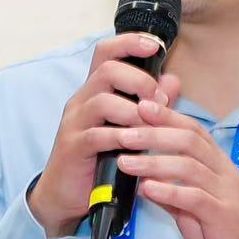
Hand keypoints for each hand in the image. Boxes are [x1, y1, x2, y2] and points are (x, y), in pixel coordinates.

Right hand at [27, 34, 183, 238]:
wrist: (65, 195)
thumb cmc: (99, 158)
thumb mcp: (128, 127)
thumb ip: (150, 103)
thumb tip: (173, 81)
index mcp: (94, 91)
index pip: (106, 52)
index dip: (129, 43)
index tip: (155, 46)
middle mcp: (81, 100)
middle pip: (108, 70)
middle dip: (140, 81)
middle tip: (159, 101)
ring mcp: (75, 123)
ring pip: (103, 100)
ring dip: (134, 112)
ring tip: (150, 126)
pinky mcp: (73, 147)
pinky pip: (98, 135)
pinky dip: (121, 138)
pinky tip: (135, 147)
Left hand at [112, 97, 238, 238]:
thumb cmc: (228, 230)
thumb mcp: (196, 207)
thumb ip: (173, 191)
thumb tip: (144, 180)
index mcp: (218, 164)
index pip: (193, 130)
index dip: (168, 116)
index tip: (141, 105)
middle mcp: (223, 172)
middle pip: (189, 141)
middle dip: (154, 133)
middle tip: (123, 132)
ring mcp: (225, 192)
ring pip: (189, 166)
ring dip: (154, 162)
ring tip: (126, 162)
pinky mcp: (223, 215)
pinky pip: (195, 198)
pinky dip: (169, 191)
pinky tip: (147, 189)